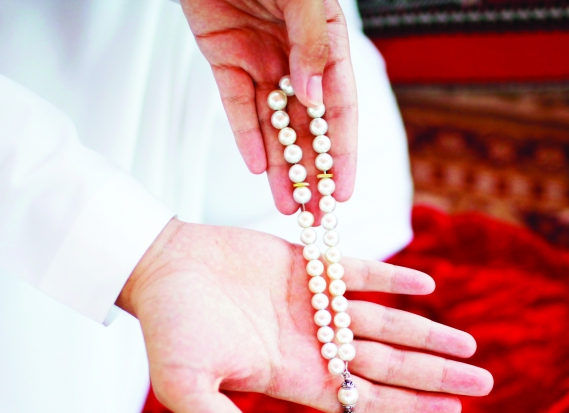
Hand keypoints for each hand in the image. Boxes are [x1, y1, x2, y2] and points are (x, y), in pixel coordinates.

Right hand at [118, 220, 493, 412]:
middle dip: (436, 372)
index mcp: (294, 378)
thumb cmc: (168, 333)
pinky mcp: (307, 266)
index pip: (366, 399)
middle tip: (485, 379)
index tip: (455, 410)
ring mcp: (313, 306)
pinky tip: (427, 286)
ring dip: (426, 330)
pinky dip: (392, 279)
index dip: (411, 406)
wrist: (156, 268)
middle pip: (388, 364)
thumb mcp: (190, 390)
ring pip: (382, 322)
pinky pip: (358, 274)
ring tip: (469, 342)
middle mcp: (313, 346)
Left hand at [180, 0, 355, 215]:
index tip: (344, 192)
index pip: (341, 106)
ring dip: (282, 165)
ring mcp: (260, 55)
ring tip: (288, 206)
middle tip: (318, 217)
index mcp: (326, 38)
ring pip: (274, 123)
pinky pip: (237, 104)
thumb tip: (316, 97)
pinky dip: (245, 135)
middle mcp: (297, 54)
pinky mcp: (224, 54)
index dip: (344, 152)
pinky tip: (256, 167)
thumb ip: (311, 42)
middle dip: (315, 172)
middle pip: (309, 125)